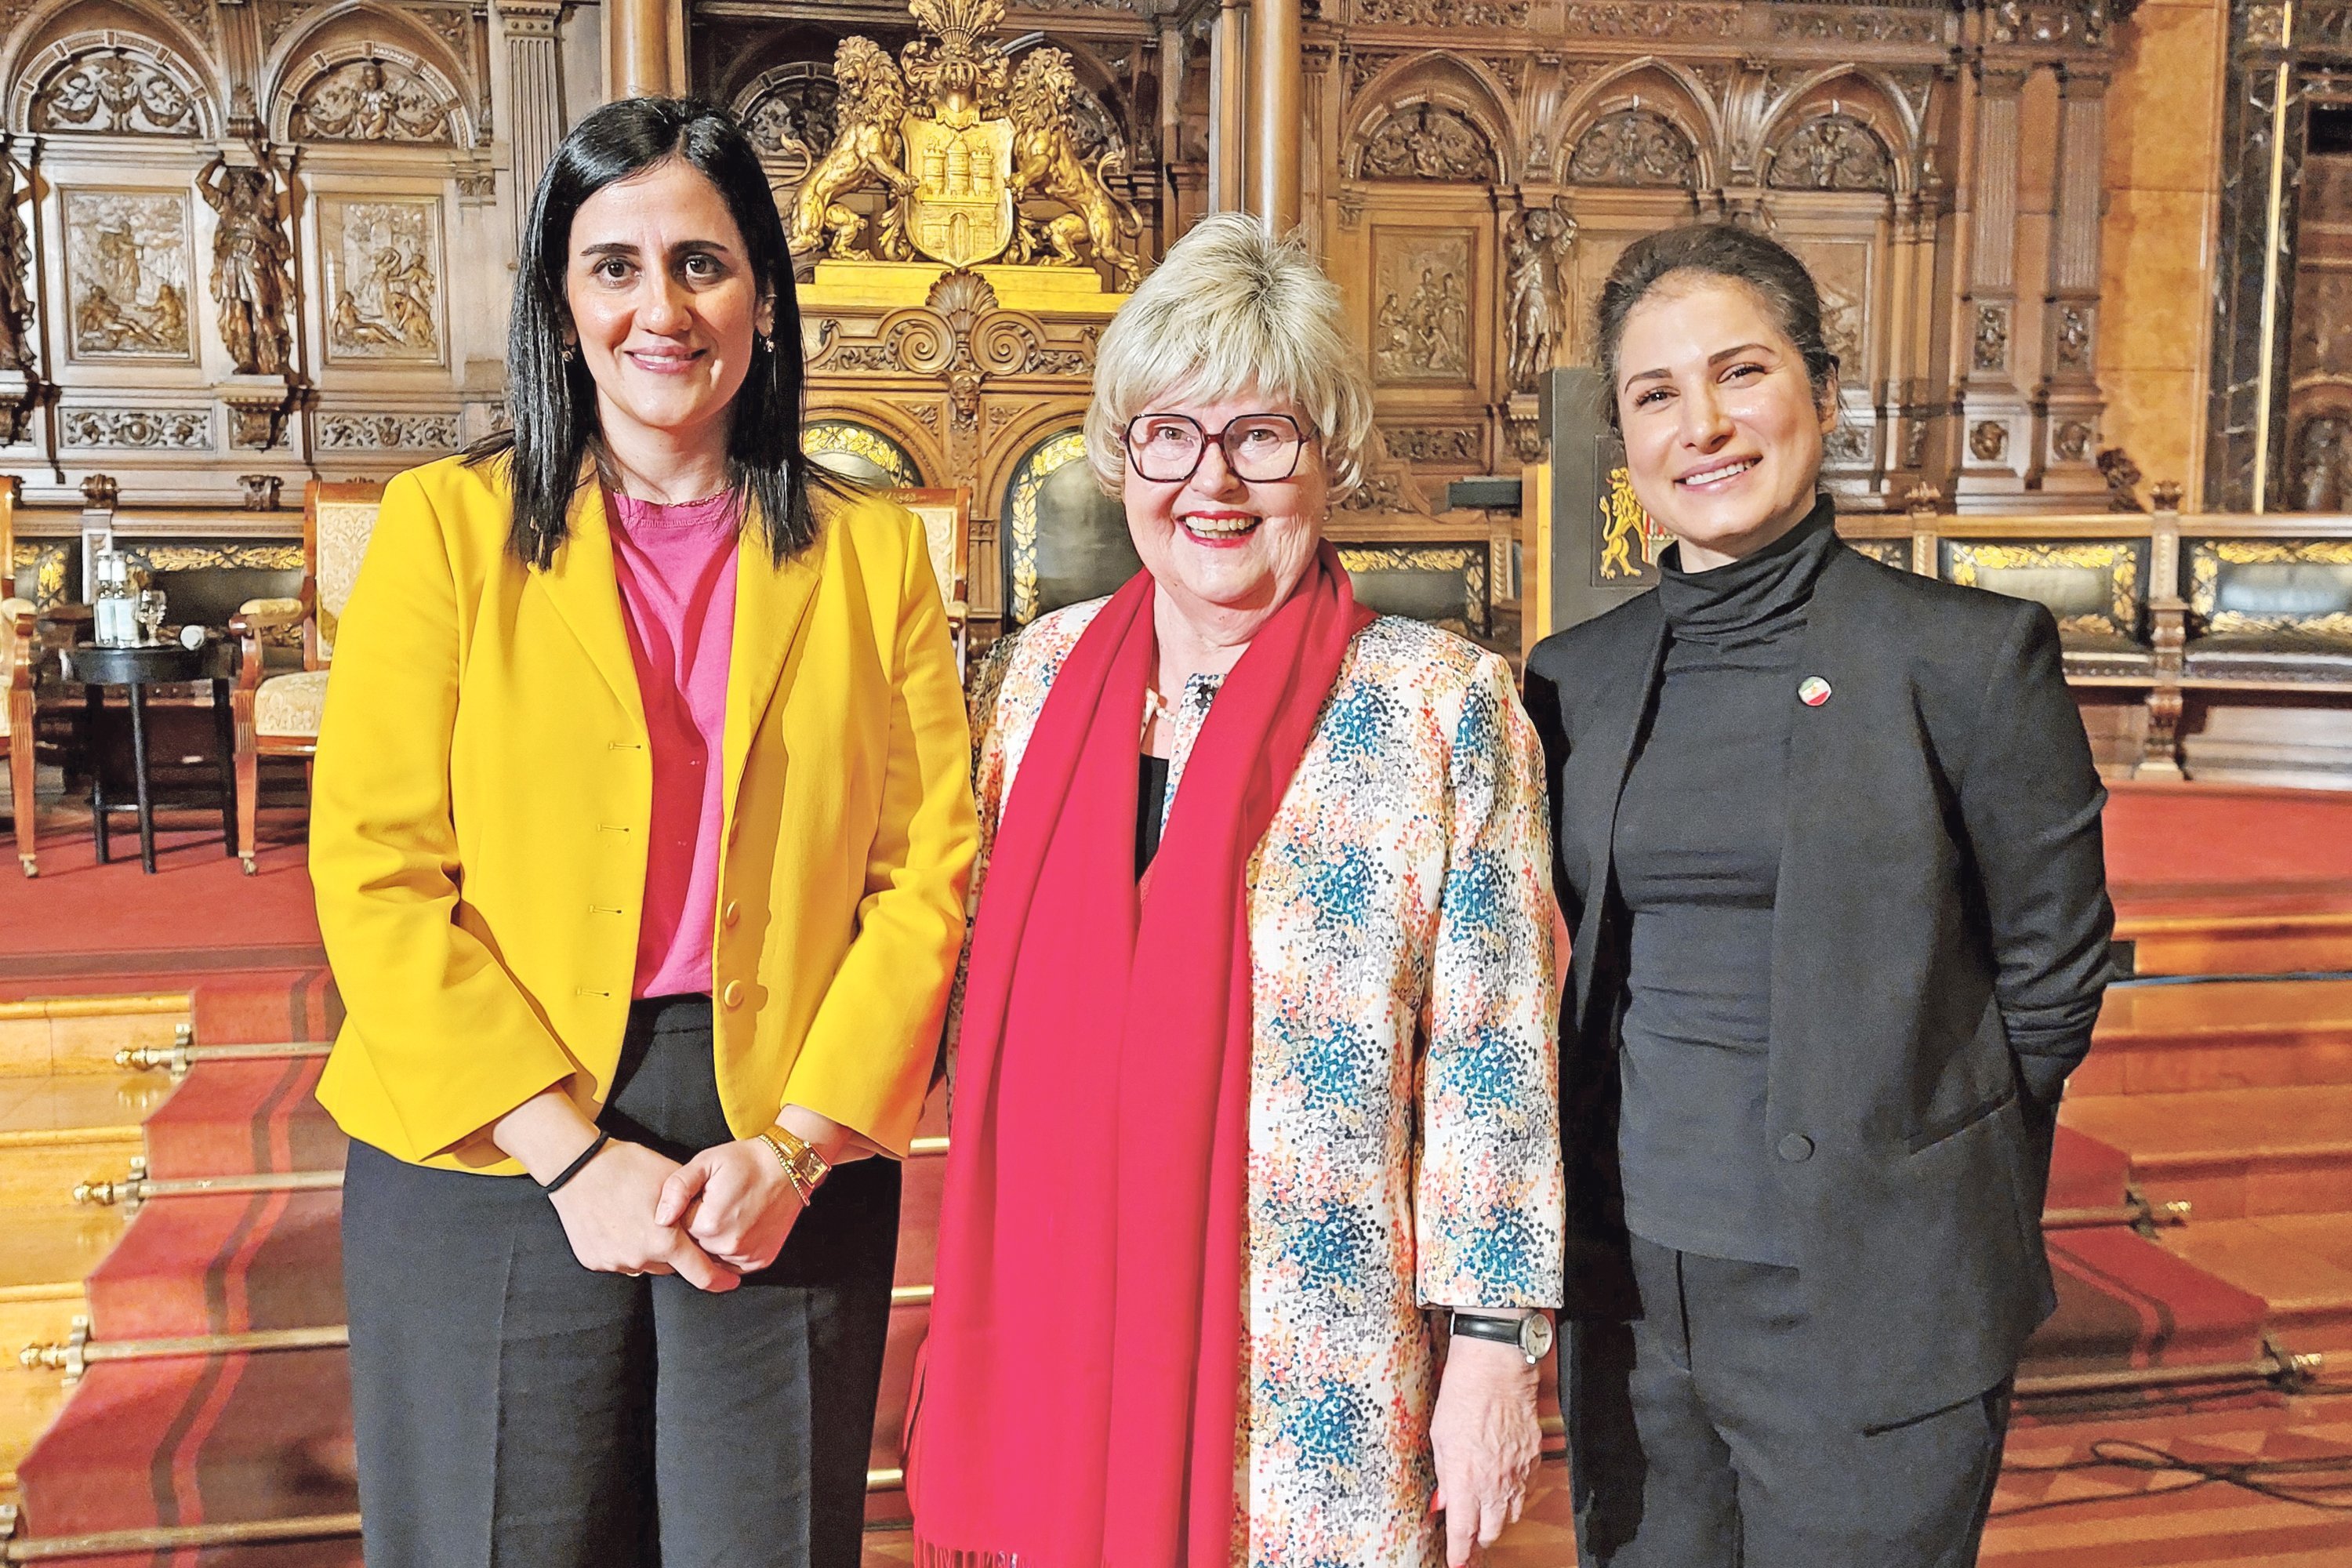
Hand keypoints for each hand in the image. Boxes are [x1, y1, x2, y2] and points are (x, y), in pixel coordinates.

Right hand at [547, 1138, 740, 1292]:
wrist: (576, 1167)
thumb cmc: (627, 1166)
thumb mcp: (671, 1178)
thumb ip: (691, 1204)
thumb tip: (707, 1217)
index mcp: (665, 1241)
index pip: (701, 1273)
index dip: (719, 1280)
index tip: (730, 1282)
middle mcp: (640, 1258)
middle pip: (671, 1266)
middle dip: (677, 1253)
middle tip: (670, 1228)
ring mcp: (614, 1263)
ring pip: (644, 1264)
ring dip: (649, 1251)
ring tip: (638, 1220)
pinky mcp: (594, 1261)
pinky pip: (619, 1260)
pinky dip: (624, 1248)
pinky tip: (618, 1224)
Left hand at [657, 1138, 802, 1272]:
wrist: (789, 1166)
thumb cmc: (747, 1161)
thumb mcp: (706, 1162)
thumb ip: (677, 1188)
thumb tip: (660, 1218)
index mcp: (708, 1224)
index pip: (679, 1230)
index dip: (688, 1212)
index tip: (701, 1198)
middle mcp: (727, 1246)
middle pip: (696, 1246)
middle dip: (700, 1228)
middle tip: (716, 1204)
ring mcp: (746, 1256)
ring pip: (713, 1256)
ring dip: (715, 1241)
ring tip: (730, 1213)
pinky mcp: (761, 1260)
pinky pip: (733, 1264)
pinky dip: (732, 1250)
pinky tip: (739, 1227)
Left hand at [1429, 1332, 1543, 1566]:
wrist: (1497, 1371)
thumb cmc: (1463, 1397)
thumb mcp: (1439, 1439)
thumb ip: (1444, 1475)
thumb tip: (1444, 1500)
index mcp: (1465, 1481)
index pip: (1463, 1532)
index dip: (1459, 1552)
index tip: (1455, 1562)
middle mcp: (1494, 1484)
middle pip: (1491, 1531)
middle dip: (1478, 1540)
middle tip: (1468, 1540)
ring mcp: (1517, 1474)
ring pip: (1511, 1515)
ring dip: (1497, 1519)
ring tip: (1485, 1516)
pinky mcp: (1532, 1460)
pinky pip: (1524, 1490)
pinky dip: (1513, 1495)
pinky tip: (1503, 1486)